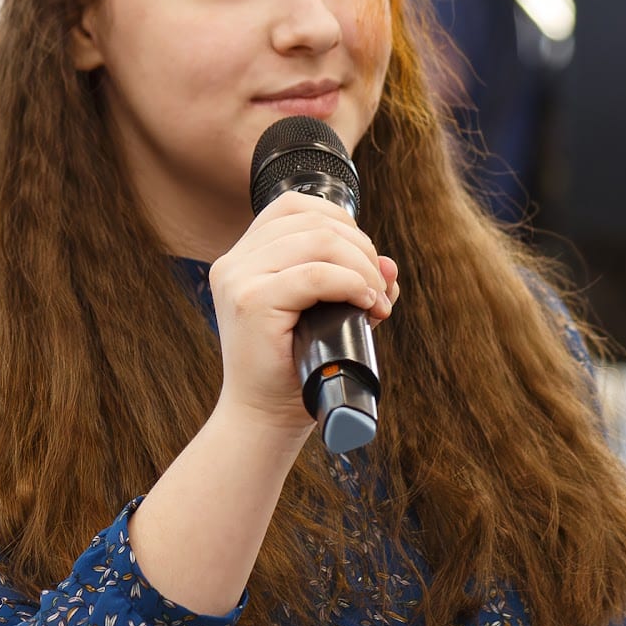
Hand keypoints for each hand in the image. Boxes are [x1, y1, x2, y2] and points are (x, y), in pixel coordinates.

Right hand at [207, 190, 399, 444]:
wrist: (264, 418)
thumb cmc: (294, 370)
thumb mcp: (329, 317)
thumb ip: (356, 284)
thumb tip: (390, 266)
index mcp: (244, 256)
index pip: (297, 206)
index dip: (342, 222)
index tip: (364, 263)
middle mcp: (235, 261)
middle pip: (314, 221)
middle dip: (362, 249)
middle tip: (378, 290)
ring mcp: (239, 279)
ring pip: (318, 241)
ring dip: (361, 266)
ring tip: (375, 300)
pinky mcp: (251, 302)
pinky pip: (315, 275)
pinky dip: (350, 283)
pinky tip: (365, 303)